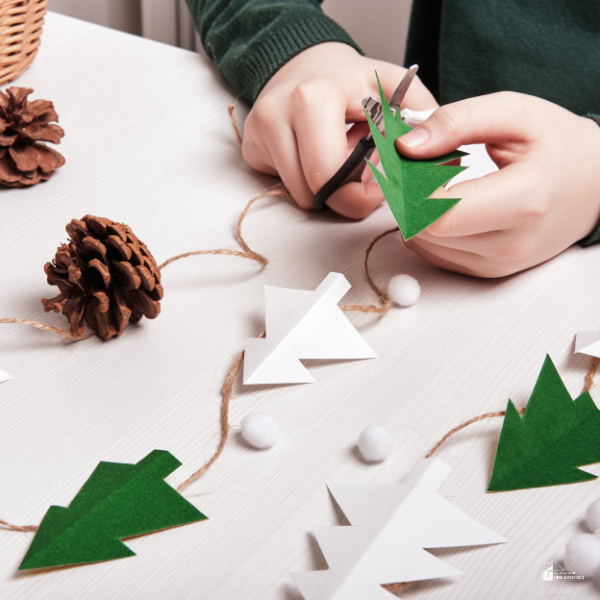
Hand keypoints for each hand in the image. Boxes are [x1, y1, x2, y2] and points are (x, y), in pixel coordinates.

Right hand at [242, 42, 437, 217]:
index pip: (331, 174)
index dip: (361, 194)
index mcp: (315, 97)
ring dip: (326, 190)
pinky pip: (285, 187)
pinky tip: (317, 158)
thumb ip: (422, 120)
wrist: (306, 65)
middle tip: (363, 182)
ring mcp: (260, 131)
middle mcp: (278, 113)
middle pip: (312, 192)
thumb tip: (440, 159)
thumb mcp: (396, 88)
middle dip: (344, 197)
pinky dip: (307, 183)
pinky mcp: (252, 147)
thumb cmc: (353, 82)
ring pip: (299, 196)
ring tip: (341, 161)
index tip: (381, 190)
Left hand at [395, 92, 599, 276]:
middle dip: (408, 196)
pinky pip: (434, 253)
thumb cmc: (559, 146)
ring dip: (416, 212)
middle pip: (426, 231)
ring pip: (424, 244)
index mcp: (525, 202)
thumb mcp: (514, 113)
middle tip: (418, 165)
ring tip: (439, 182)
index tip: (403, 162)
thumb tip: (406, 146)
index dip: (409, 189)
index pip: (439, 214)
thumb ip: (457, 122)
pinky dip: (427, 227)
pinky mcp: (487, 271)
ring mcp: (499, 264)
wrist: (594, 185)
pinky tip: (446, 203)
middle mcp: (511, 244)